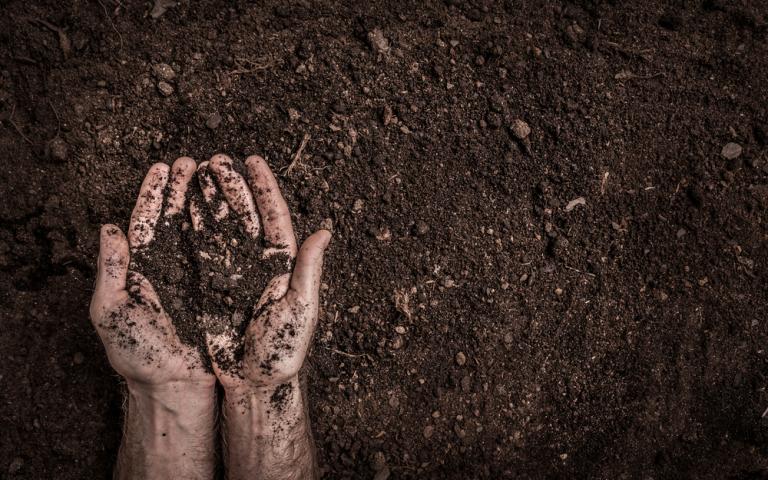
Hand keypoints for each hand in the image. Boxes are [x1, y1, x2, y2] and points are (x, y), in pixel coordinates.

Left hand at [90, 159, 215, 479]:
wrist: (177, 384)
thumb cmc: (139, 355)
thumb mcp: (111, 311)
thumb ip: (109, 269)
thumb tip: (108, 228)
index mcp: (145, 266)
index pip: (148, 220)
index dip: (153, 193)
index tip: (160, 167)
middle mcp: (175, 265)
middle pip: (181, 215)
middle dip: (186, 186)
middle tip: (193, 160)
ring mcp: (201, 273)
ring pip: (208, 226)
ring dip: (211, 197)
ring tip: (216, 169)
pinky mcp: (226, 285)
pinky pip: (232, 250)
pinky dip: (235, 227)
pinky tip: (237, 205)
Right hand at [193, 154, 329, 479]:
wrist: (254, 383)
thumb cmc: (284, 350)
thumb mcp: (301, 309)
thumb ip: (309, 270)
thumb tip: (325, 232)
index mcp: (283, 264)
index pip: (274, 216)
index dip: (264, 188)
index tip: (253, 161)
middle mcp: (258, 264)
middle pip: (243, 215)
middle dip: (231, 186)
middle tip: (216, 160)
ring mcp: (233, 274)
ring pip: (219, 229)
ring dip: (209, 201)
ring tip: (195, 174)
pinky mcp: (211, 288)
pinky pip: (199, 253)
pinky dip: (190, 231)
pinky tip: (181, 211)